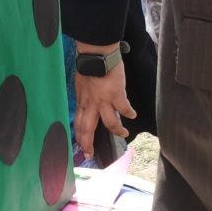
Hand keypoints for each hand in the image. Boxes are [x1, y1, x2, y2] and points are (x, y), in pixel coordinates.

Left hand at [71, 47, 134, 164]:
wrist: (97, 57)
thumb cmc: (89, 67)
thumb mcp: (81, 85)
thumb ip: (85, 96)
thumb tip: (88, 103)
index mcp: (82, 102)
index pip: (78, 124)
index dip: (79, 137)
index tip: (82, 147)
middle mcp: (91, 105)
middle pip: (87, 129)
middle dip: (88, 144)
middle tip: (91, 154)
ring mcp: (104, 101)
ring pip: (109, 123)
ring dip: (117, 130)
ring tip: (124, 134)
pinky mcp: (117, 96)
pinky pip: (124, 109)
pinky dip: (129, 113)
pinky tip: (133, 115)